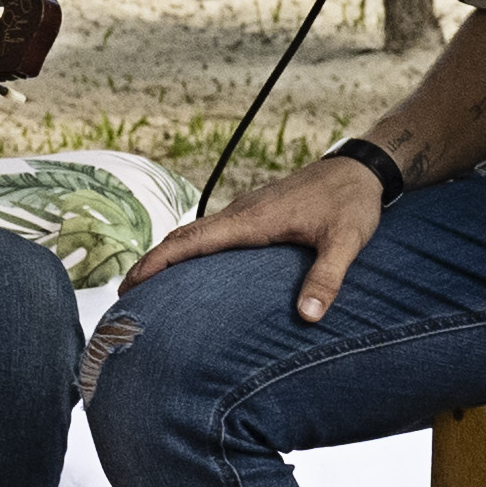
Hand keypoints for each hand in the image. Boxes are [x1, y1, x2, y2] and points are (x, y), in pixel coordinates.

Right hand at [123, 141, 395, 328]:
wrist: (359, 169)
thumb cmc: (351, 204)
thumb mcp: (345, 243)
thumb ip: (326, 278)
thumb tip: (308, 317)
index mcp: (252, 220)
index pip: (193, 240)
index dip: (159, 261)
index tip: (131, 282)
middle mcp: (241, 212)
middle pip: (183, 236)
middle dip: (152, 262)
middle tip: (125, 293)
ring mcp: (245, 210)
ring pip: (195, 232)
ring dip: (169, 254)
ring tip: (149, 284)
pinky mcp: (254, 213)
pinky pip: (211, 230)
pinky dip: (190, 247)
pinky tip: (193, 266)